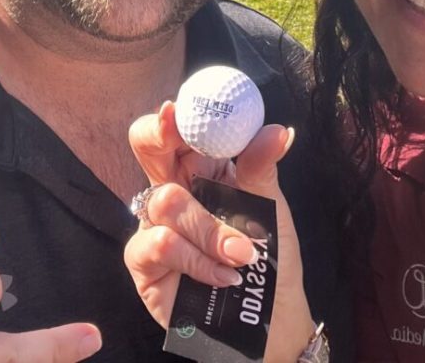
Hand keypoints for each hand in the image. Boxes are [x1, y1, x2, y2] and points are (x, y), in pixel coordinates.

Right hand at [124, 102, 313, 362]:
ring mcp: (155, 223)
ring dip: (209, 227)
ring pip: (165, 200)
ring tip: (242, 254)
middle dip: (154, 134)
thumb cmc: (269, 255)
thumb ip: (263, 168)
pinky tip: (223, 275)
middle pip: (146, 146)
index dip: (175, 116)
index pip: (179, 129)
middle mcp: (174, 187)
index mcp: (202, 167)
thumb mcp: (270, 208)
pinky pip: (160, 243)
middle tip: (171, 129)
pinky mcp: (144, 262)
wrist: (269, 318)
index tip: (178, 108)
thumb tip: (280, 130)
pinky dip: (196, 258)